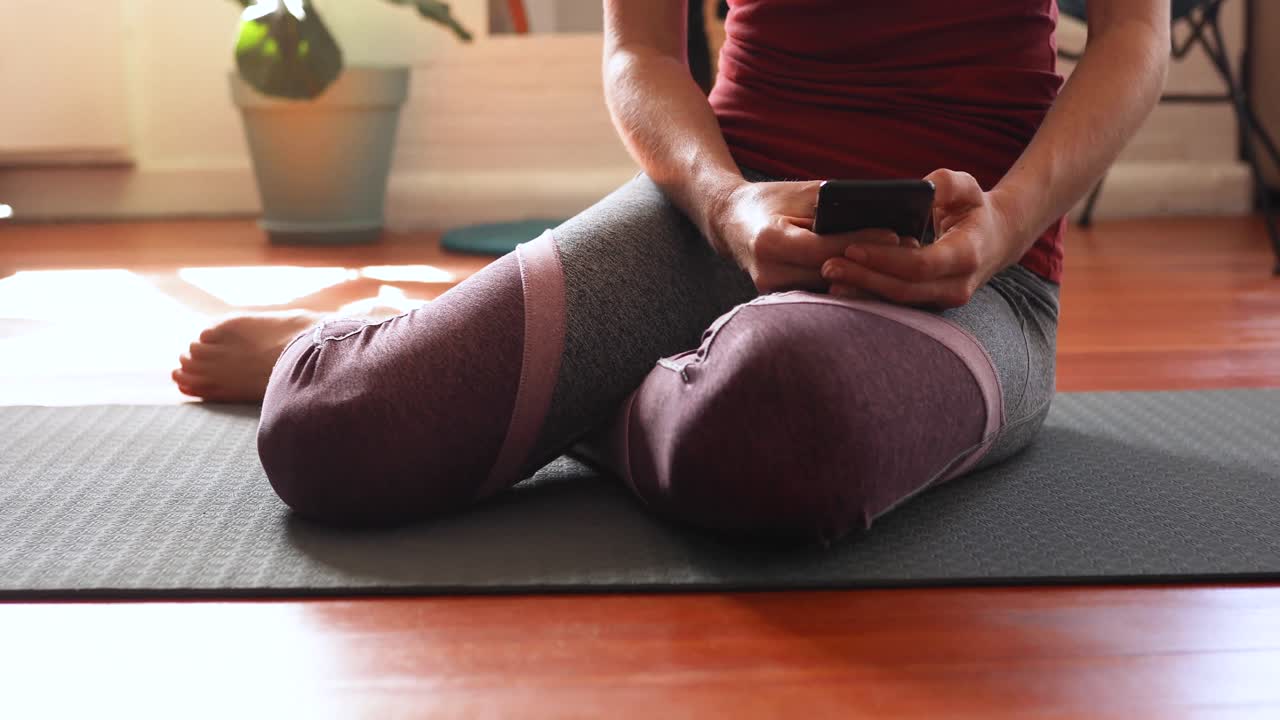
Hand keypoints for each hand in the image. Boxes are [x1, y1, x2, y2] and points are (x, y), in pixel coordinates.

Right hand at [710, 180, 903, 293]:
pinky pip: (823, 293)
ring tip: (902, 263)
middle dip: (872, 263)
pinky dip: (850, 284)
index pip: (823, 248)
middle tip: (911, 251)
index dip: (861, 243)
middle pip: (831, 274)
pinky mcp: (782, 300)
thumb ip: (834, 203)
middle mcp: (768, 272)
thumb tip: (880, 214)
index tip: (896, 235)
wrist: (730, 222)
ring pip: (831, 289)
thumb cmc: (770, 200)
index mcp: (768, 241)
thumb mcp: (800, 192)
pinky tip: (880, 275)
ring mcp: (773, 291)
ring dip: (866, 278)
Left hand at [821, 169, 1027, 307]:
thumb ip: (948, 183)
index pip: (921, 264)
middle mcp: (957, 285)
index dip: (885, 258)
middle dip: (864, 278)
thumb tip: (925, 188)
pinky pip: (896, 304)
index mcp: (968, 255)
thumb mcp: (968, 187)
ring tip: (829, 277)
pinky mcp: (930, 304)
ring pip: (898, 302)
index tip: (852, 247)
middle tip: (827, 265)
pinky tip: (842, 285)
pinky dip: (869, 295)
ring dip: (862, 291)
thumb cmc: (974, 208)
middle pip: (903, 289)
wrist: (995, 240)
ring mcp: (944, 300)